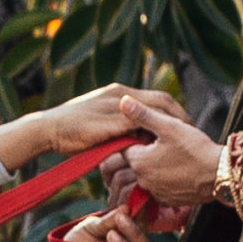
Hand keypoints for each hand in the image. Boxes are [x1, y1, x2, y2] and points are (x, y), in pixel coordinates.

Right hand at [3, 84, 181, 169]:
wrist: (49, 129)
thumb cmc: (69, 131)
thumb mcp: (98, 126)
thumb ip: (116, 127)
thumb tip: (133, 139)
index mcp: (119, 93)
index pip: (156, 98)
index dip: (173, 110)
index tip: (185, 125)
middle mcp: (122, 94)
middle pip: (163, 100)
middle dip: (181, 116)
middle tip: (193, 132)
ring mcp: (118, 105)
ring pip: (156, 110)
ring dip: (173, 124)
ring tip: (186, 140)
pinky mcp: (113, 120)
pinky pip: (142, 125)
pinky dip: (155, 134)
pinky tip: (165, 148)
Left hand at [107, 102, 221, 211]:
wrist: (219, 174)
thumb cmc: (195, 148)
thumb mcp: (169, 126)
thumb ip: (143, 114)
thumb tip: (123, 101)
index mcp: (138, 161)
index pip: (124, 146)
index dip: (137, 137)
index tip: (152, 133)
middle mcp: (142, 180)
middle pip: (135, 161)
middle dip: (146, 152)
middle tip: (167, 144)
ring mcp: (154, 193)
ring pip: (147, 174)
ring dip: (156, 166)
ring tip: (175, 156)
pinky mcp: (166, 201)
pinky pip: (159, 187)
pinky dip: (165, 179)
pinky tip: (180, 170)